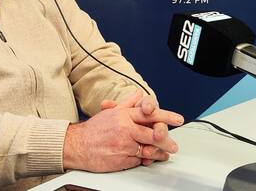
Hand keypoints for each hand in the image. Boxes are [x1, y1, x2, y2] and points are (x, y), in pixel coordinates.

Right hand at [63, 98, 182, 171]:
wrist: (77, 145)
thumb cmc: (94, 130)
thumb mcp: (111, 112)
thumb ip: (128, 104)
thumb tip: (139, 95)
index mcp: (124, 115)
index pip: (149, 114)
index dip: (166, 116)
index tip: (177, 119)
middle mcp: (125, 129)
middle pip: (153, 133)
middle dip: (166, 139)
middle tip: (174, 144)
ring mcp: (124, 145)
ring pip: (148, 149)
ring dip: (158, 152)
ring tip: (165, 154)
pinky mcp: (121, 159)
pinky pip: (137, 160)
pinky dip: (143, 160)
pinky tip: (147, 160)